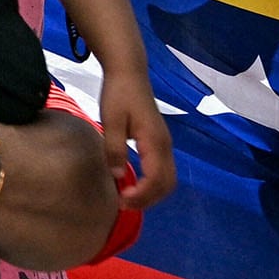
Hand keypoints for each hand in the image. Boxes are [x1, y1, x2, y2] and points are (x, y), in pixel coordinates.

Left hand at [98, 69, 175, 208]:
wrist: (129, 73)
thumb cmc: (118, 94)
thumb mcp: (111, 121)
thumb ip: (114, 148)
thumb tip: (118, 175)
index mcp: (155, 142)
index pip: (156, 179)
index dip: (142, 195)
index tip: (122, 201)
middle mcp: (165, 145)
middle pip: (167, 183)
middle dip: (148, 199)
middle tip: (123, 205)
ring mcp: (165, 143)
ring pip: (168, 178)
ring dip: (152, 193)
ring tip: (128, 198)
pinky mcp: (159, 140)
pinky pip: (163, 169)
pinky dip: (153, 183)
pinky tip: (134, 183)